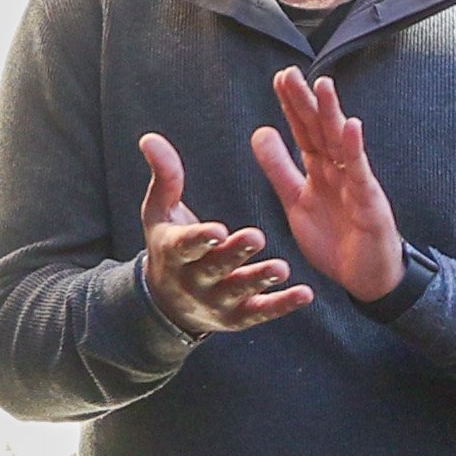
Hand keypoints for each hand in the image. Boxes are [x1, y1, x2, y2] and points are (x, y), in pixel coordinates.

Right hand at [136, 133, 307, 336]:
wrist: (167, 303)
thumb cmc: (168, 245)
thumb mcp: (160, 213)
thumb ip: (164, 177)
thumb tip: (150, 138)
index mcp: (174, 252)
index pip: (186, 246)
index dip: (200, 240)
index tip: (216, 230)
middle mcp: (194, 281)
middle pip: (216, 268)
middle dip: (235, 254)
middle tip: (256, 236)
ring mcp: (217, 302)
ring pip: (240, 292)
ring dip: (260, 280)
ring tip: (281, 268)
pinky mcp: (238, 318)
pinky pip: (261, 312)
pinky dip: (282, 305)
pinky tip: (305, 294)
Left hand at [248, 66, 406, 301]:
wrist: (366, 276)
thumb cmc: (336, 240)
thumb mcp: (296, 203)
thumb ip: (279, 170)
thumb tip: (260, 132)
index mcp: (319, 169)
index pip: (303, 131)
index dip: (291, 107)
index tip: (280, 79)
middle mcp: (337, 170)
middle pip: (319, 130)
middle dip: (305, 102)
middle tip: (290, 73)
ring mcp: (354, 182)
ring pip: (340, 144)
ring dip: (332, 114)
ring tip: (323, 85)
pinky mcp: (368, 201)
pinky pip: (360, 172)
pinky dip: (355, 149)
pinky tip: (351, 126)